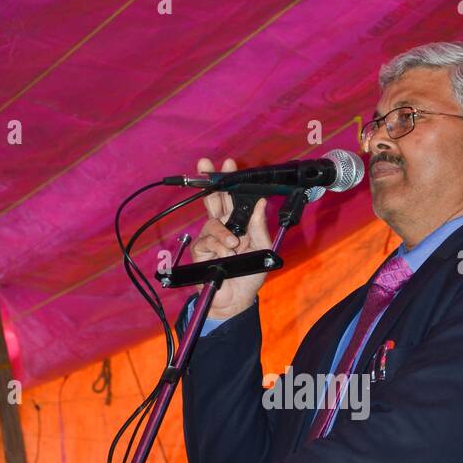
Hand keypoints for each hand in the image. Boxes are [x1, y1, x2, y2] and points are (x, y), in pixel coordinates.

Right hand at [191, 157, 271, 320]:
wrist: (236, 300)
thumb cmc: (250, 276)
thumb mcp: (262, 249)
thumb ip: (259, 227)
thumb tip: (261, 202)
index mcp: (239, 224)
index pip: (233, 199)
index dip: (230, 181)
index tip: (229, 163)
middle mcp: (223, 228)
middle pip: (214, 200)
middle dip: (209, 181)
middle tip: (204, 164)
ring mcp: (210, 239)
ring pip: (212, 223)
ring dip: (223, 233)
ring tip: (233, 246)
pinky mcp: (200, 251)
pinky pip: (207, 241)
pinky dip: (218, 248)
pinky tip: (225, 256)